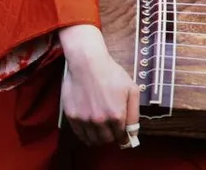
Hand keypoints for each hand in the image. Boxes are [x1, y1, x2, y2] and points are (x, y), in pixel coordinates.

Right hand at [58, 24, 139, 147]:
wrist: (88, 64)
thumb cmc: (111, 74)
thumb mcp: (131, 89)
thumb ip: (134, 113)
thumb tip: (132, 131)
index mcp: (116, 115)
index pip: (121, 136)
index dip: (123, 136)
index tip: (123, 136)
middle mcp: (100, 120)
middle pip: (106, 140)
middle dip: (111, 137)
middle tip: (112, 131)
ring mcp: (84, 120)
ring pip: (92, 140)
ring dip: (98, 138)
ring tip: (102, 130)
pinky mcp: (72, 117)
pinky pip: (79, 134)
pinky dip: (86, 135)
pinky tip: (90, 128)